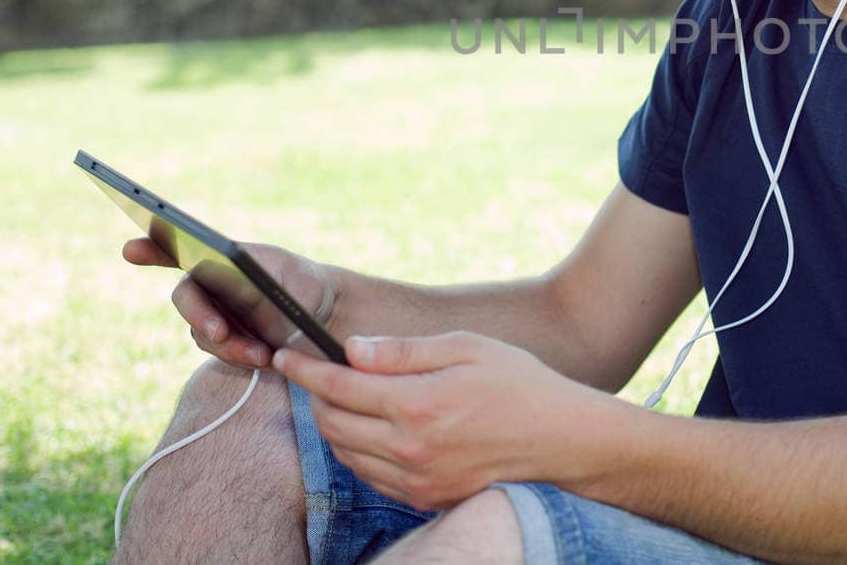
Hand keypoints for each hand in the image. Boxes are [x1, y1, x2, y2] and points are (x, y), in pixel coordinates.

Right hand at [122, 237, 336, 367]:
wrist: (318, 316)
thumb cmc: (304, 285)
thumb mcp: (296, 278)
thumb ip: (265, 278)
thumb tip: (243, 280)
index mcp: (221, 256)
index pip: (178, 248)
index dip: (152, 248)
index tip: (130, 250)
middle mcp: (208, 284)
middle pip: (187, 299)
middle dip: (200, 316)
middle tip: (220, 333)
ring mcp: (211, 314)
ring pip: (203, 333)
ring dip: (231, 346)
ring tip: (264, 353)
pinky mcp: (221, 341)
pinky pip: (220, 352)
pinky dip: (240, 357)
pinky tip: (265, 358)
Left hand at [274, 331, 613, 510]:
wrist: (562, 440)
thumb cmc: (519, 383)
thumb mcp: (466, 347)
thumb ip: (404, 351)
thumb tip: (353, 349)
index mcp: (417, 404)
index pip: (338, 386)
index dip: (304, 369)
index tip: (285, 356)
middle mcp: (410, 448)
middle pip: (332, 425)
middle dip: (316, 396)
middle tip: (320, 373)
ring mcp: (416, 479)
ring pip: (346, 454)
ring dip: (336, 426)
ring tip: (348, 399)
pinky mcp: (425, 498)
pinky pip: (371, 476)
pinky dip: (360, 452)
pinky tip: (375, 430)